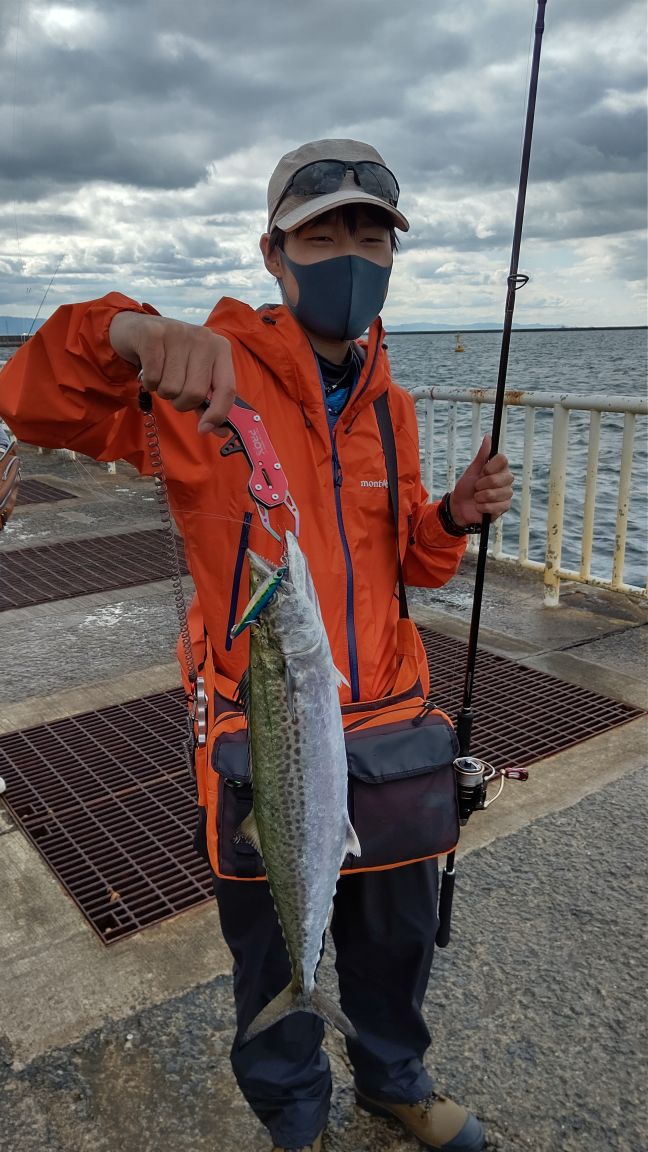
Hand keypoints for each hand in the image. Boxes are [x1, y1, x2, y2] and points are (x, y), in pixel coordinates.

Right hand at [109, 311, 235, 434]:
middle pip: (195, 393)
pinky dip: (148, 383)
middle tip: (174, 390)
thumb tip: (220, 430)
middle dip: (181, 402)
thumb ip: (207, 402)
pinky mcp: (153, 335)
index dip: (217, 414)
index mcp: (220, 348)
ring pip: (172, 388)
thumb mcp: (193, 376)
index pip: (227, 389)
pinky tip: (149, 369)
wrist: (137, 330)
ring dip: (162, 391)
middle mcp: (203, 337)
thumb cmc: (171, 358)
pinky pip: (153, 378)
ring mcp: (178, 333)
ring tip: (161, 375)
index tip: (204, 429)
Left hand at [450, 435, 513, 526]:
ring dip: (480, 497)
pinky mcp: (505, 507)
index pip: (503, 459)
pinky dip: (483, 507)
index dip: (491, 466)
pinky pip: (496, 506)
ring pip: (496, 493)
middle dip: (482, 484)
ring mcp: (506, 494)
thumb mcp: (472, 469)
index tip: (482, 471)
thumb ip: (482, 454)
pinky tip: (480, 506)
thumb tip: (488, 436)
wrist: (459, 506)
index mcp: (499, 468)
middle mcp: (506, 480)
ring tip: (477, 498)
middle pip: (500, 478)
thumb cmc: (466, 486)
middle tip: (476, 487)